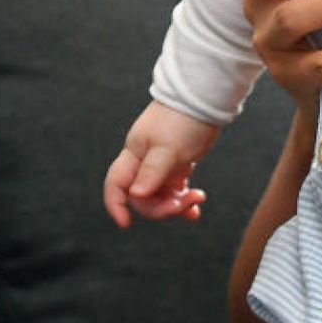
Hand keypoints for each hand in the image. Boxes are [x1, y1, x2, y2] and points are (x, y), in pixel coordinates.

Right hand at [103, 101, 218, 227]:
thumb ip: (152, 171)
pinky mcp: (177, 164)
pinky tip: (195, 208)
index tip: (126, 223)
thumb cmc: (184, 119)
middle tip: (186, 202)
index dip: (116, 204)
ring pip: (160, 195)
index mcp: (135, 154)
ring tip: (198, 198)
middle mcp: (144, 162)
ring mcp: (161, 164)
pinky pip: (175, 189)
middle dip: (162, 206)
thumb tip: (136, 195)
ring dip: (177, 204)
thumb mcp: (168, 147)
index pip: (116, 184)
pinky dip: (184, 199)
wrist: (205, 99)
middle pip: (142, 197)